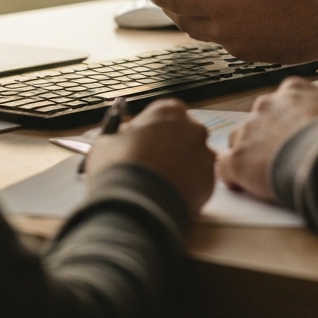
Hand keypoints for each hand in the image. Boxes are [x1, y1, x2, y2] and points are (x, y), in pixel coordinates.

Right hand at [88, 98, 215, 214]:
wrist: (134, 206)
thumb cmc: (117, 167)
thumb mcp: (106, 144)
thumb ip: (118, 136)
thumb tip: (120, 138)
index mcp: (169, 111)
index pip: (164, 116)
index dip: (152, 132)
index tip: (142, 146)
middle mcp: (193, 127)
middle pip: (183, 136)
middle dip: (170, 149)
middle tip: (152, 168)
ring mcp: (205, 155)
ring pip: (193, 160)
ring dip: (180, 170)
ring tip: (159, 187)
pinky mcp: (211, 182)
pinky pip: (198, 183)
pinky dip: (186, 190)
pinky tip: (168, 198)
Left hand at [145, 0, 317, 62]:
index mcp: (222, 6)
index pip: (180, 3)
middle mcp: (224, 31)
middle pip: (187, 22)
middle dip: (173, 11)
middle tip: (166, 2)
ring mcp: (237, 46)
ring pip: (204, 35)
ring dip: (193, 22)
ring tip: (191, 11)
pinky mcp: (250, 55)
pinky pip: (224, 43)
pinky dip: (216, 31)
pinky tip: (226, 23)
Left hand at [217, 78, 317, 200]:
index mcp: (293, 91)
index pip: (284, 101)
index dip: (288, 120)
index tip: (295, 133)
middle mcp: (267, 104)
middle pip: (260, 119)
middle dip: (268, 136)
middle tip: (284, 156)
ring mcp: (249, 130)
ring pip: (240, 140)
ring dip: (249, 154)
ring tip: (264, 172)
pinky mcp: (237, 159)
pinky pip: (225, 165)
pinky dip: (232, 175)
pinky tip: (241, 184)